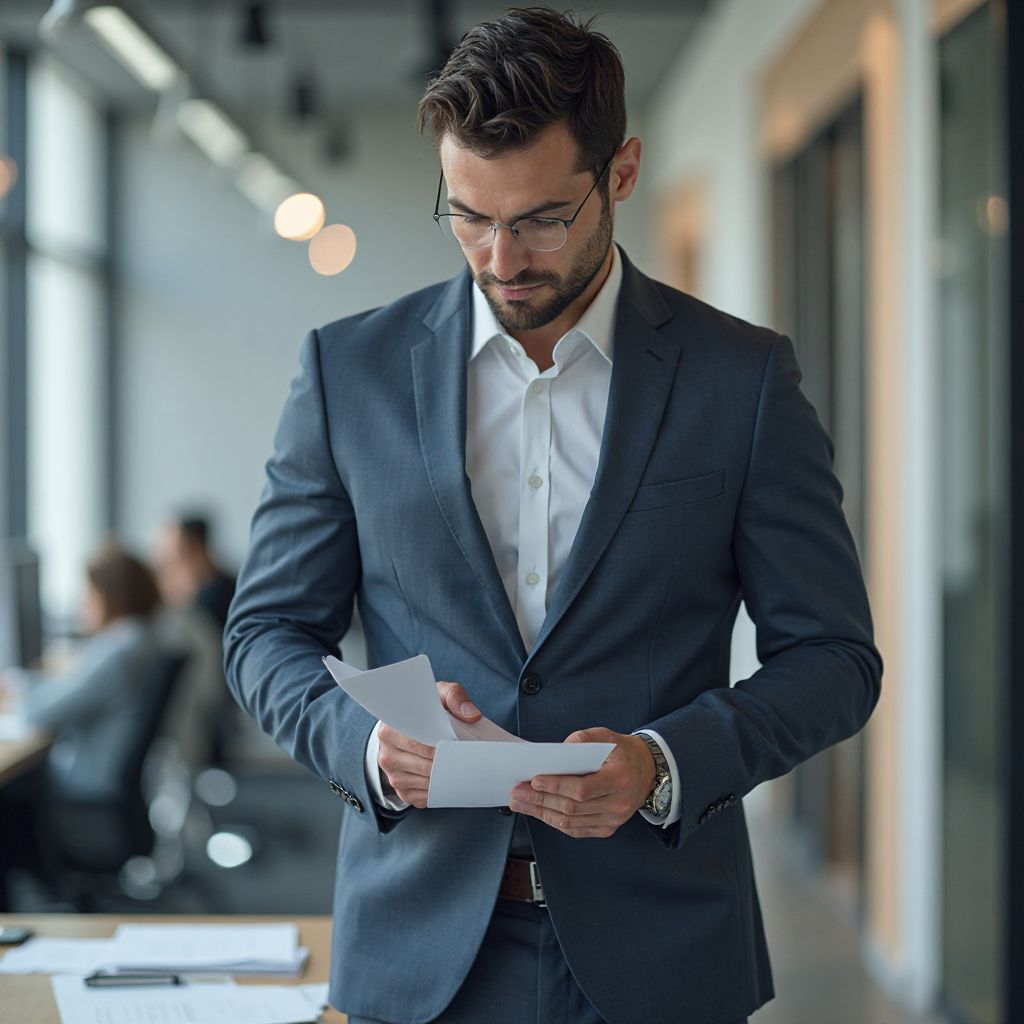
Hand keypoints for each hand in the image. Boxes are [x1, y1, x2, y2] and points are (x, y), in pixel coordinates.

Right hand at [376, 681, 480, 808]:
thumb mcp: (439, 696)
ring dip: (444, 777)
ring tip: (460, 765)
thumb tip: (472, 715)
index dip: (438, 744)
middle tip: (465, 757)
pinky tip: (449, 778)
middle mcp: (386, 755)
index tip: (455, 743)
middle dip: (446, 762)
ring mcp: (393, 776)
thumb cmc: (426, 712)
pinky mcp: (402, 792)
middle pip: (423, 764)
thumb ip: (455, 697)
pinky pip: (423, 797)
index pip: (416, 741)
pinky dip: (439, 790)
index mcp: (389, 730)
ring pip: (425, 782)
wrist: (412, 729)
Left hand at [509, 728, 655, 838]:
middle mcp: (618, 804)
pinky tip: (539, 812)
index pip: (583, 788)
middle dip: (540, 801)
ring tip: (521, 803)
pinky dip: (554, 821)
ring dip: (542, 813)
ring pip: (571, 823)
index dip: (557, 786)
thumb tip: (559, 750)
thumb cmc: (623, 753)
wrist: (647, 771)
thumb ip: (584, 738)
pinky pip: (576, 830)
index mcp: (619, 779)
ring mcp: (613, 820)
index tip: (535, 780)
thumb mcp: (607, 736)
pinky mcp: (607, 828)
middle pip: (572, 808)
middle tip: (517, 793)